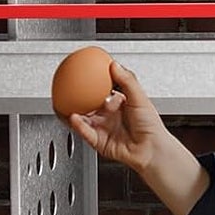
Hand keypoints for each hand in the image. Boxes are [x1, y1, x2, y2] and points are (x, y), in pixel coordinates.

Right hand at [67, 59, 169, 174]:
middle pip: (88, 104)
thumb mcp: (139, 97)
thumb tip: (115, 65)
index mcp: (119, 104)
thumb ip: (127, 80)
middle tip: (67, 88)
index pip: (102, 90)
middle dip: (76, 97)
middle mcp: (109, 116)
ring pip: (83, 119)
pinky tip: (74, 117)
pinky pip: (85, 132)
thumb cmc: (151, 126)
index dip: (93, 82)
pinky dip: (78, 124)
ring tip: (63, 103)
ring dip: (72, 111)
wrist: (151, 149)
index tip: (85, 72)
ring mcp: (103, 129)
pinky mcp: (98, 142)